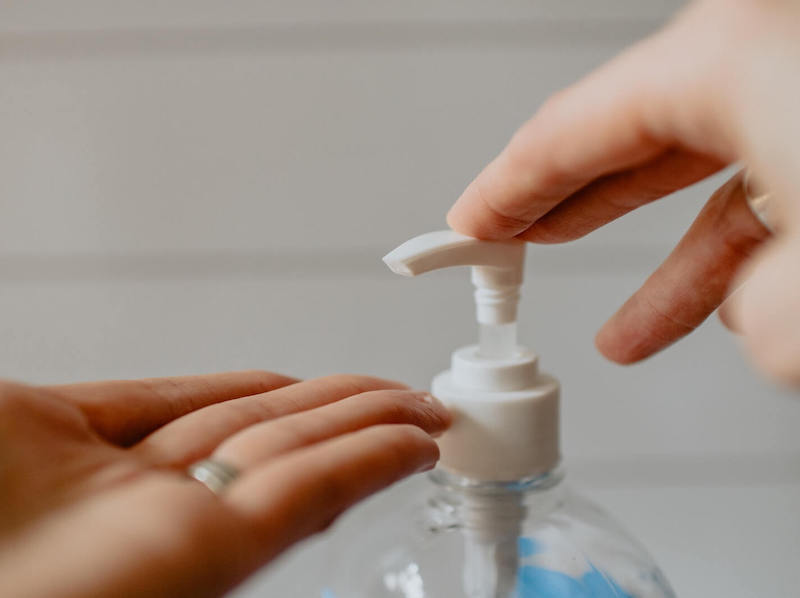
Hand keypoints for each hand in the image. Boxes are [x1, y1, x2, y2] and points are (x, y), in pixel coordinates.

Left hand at [0, 372, 449, 596]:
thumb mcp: (22, 421)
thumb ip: (112, 407)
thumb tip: (170, 398)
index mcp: (97, 467)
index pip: (212, 413)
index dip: (279, 392)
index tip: (319, 381)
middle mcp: (148, 505)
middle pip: (269, 436)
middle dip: (345, 407)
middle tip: (402, 392)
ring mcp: (181, 531)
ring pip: (299, 462)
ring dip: (371, 430)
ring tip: (423, 410)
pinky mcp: (205, 559)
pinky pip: (305, 497)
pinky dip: (368, 464)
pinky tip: (409, 442)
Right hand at [447, 0, 786, 365]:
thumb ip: (771, 306)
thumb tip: (763, 324)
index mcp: (725, 58)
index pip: (566, 131)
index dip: (501, 190)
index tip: (464, 227)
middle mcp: (756, 50)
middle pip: (620, 139)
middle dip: (562, 209)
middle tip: (509, 246)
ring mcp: (794, 80)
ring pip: (701, 173)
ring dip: (667, 265)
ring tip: (620, 337)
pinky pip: (761, 179)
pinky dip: (735, 246)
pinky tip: (727, 309)